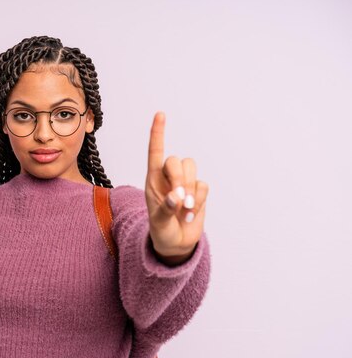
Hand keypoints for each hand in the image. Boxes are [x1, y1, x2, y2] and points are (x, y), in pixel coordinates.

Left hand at [145, 112, 208, 261]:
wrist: (175, 243)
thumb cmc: (161, 230)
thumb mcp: (158, 223)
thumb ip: (166, 209)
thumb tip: (177, 197)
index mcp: (153, 180)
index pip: (155, 151)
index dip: (158, 133)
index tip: (160, 114)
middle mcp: (168, 177)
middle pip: (176, 160)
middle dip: (179, 179)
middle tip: (179, 200)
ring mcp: (185, 183)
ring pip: (192, 168)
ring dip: (191, 190)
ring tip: (185, 210)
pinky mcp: (199, 191)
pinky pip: (203, 185)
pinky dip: (199, 200)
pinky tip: (191, 214)